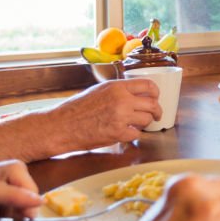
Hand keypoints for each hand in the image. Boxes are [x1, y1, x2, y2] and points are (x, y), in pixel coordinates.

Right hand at [39, 79, 163, 153]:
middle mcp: (121, 100)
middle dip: (156, 111)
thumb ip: (119, 91)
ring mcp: (120, 117)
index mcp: (117, 87)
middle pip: (152, 104)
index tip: (156, 98)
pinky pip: (136, 134)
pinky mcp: (118, 133)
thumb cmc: (77, 108)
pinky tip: (124, 132)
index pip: (148, 85)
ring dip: (144, 123)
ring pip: (147, 120)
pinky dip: (132, 135)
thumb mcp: (99, 90)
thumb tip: (136, 94)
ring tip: (135, 124)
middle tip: (156, 115)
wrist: (63, 125)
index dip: (156, 93)